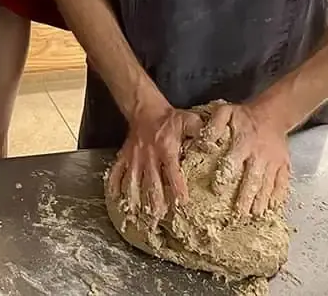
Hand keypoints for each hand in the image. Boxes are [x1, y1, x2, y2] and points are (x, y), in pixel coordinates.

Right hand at [108, 106, 203, 224]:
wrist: (146, 109)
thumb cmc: (170, 119)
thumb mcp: (189, 120)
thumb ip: (201, 132)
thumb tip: (212, 145)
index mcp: (166, 149)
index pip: (173, 172)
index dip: (178, 188)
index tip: (182, 203)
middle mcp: (149, 156)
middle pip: (151, 182)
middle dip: (154, 201)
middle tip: (157, 218)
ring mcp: (135, 158)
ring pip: (133, 180)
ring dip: (134, 197)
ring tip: (136, 214)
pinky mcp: (125, 156)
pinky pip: (117, 171)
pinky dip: (114, 184)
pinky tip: (115, 198)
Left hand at [207, 102, 290, 217]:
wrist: (272, 114)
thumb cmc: (244, 116)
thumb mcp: (225, 113)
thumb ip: (214, 125)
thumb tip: (204, 142)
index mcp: (243, 142)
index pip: (232, 161)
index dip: (225, 175)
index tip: (217, 190)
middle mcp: (259, 154)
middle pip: (253, 178)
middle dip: (246, 197)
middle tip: (239, 214)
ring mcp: (274, 161)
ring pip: (268, 183)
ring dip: (262, 200)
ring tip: (255, 215)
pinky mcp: (284, 165)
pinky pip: (283, 182)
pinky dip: (279, 195)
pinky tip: (274, 207)